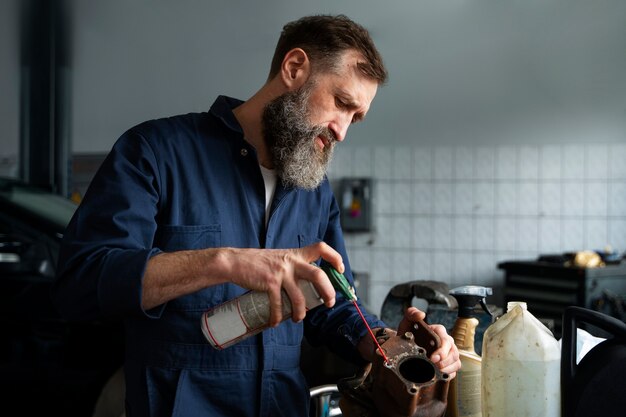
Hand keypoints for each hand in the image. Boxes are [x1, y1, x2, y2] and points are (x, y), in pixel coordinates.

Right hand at [225, 242, 339, 325]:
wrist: (235, 262)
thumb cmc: (258, 263)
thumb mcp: (280, 259)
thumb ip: (293, 267)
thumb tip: (307, 284)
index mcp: (296, 254)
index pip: (321, 248)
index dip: (335, 257)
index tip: (340, 269)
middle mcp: (291, 262)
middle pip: (318, 275)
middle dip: (328, 292)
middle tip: (329, 303)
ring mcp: (281, 273)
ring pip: (300, 297)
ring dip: (301, 312)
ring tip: (298, 318)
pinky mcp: (269, 283)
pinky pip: (278, 305)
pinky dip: (277, 317)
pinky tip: (275, 322)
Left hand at [398, 307, 460, 378]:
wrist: (404, 347)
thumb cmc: (408, 334)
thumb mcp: (407, 322)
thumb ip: (411, 313)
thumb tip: (421, 314)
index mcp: (439, 331)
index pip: (445, 339)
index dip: (442, 349)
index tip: (433, 358)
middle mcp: (446, 342)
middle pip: (453, 351)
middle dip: (445, 360)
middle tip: (434, 365)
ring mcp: (448, 353)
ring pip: (456, 361)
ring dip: (448, 368)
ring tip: (437, 372)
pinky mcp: (448, 364)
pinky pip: (454, 370)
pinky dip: (449, 374)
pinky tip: (441, 376)